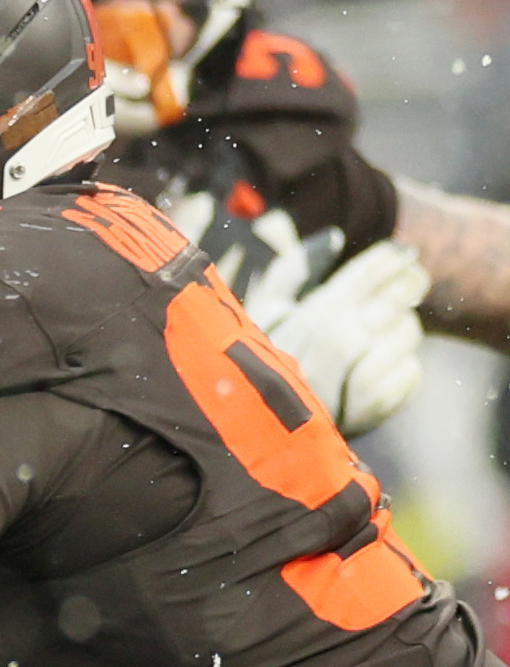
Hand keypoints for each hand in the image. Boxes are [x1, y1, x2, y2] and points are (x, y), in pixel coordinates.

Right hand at [250, 238, 425, 436]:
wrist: (252, 430)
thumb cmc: (253, 363)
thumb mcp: (262, 311)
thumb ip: (294, 269)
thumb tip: (335, 236)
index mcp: (313, 314)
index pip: (366, 274)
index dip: (389, 258)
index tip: (403, 251)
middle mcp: (341, 342)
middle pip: (396, 300)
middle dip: (409, 283)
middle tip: (414, 276)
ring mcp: (359, 376)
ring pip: (406, 334)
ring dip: (407, 324)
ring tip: (399, 320)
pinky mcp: (374, 408)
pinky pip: (409, 373)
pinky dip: (406, 364)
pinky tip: (394, 359)